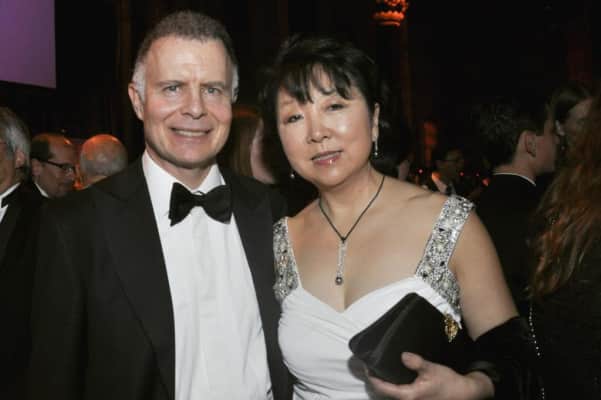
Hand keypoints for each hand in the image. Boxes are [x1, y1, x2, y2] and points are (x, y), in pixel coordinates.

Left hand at [367, 352, 493, 399]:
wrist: (465, 393)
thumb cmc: (448, 382)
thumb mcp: (431, 369)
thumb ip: (416, 363)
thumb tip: (402, 355)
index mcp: (408, 396)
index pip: (384, 388)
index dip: (373, 378)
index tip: (366, 367)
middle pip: (386, 393)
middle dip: (377, 381)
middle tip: (372, 367)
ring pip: (393, 394)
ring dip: (386, 383)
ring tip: (381, 369)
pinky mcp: (418, 399)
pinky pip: (401, 393)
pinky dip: (394, 385)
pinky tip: (395, 375)